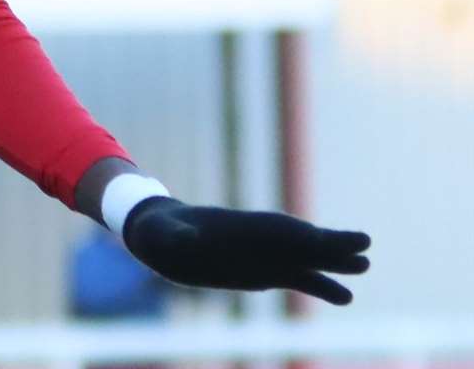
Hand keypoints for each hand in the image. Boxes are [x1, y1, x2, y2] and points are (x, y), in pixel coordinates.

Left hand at [123, 196, 370, 304]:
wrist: (160, 239)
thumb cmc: (159, 232)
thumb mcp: (162, 233)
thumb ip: (176, 236)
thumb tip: (187, 239)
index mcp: (241, 229)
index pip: (284, 232)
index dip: (312, 237)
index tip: (340, 239)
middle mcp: (260, 241)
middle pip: (304, 243)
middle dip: (332, 246)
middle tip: (365, 249)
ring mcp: (266, 257)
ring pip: (308, 261)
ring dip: (334, 265)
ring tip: (365, 267)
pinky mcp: (264, 274)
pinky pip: (299, 280)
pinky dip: (322, 287)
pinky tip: (346, 297)